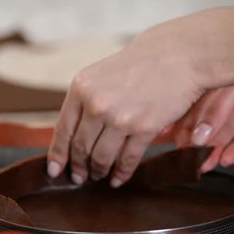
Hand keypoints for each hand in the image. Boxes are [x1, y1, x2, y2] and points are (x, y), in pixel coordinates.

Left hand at [46, 26, 203, 187]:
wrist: (179, 54)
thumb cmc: (142, 62)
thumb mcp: (102, 74)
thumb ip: (87, 100)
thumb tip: (74, 134)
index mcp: (81, 88)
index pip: (63, 130)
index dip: (58, 155)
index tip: (54, 170)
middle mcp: (96, 104)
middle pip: (80, 148)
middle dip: (78, 167)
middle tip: (79, 178)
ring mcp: (120, 117)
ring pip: (101, 157)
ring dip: (98, 172)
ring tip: (98, 177)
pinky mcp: (144, 128)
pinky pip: (127, 159)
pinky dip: (121, 173)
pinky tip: (118, 179)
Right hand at [172, 82, 233, 171]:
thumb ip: (217, 109)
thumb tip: (199, 135)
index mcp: (219, 73)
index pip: (194, 103)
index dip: (181, 122)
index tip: (168, 139)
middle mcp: (233, 87)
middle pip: (210, 119)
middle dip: (197, 141)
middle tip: (184, 158)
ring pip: (230, 129)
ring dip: (216, 148)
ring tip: (204, 165)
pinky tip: (228, 159)